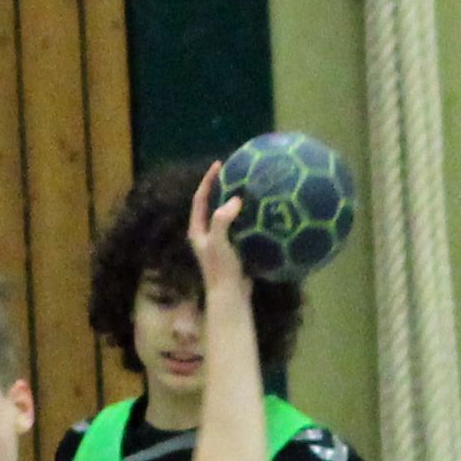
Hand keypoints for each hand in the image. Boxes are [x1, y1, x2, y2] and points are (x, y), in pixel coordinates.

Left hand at [188, 160, 248, 296]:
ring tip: (249, 187)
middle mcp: (207, 234)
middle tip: (235, 172)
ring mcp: (221, 242)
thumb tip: (235, 199)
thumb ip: (222, 219)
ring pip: (228, 216)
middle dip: (223, 188)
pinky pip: (241, 227)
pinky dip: (249, 217)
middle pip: (213, 204)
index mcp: (198, 230)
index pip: (200, 198)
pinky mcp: (234, 249)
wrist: (231, 296)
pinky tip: (262, 212)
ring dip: (237, 202)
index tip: (219, 164)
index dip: (208, 180)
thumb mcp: (218, 241)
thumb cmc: (221, 269)